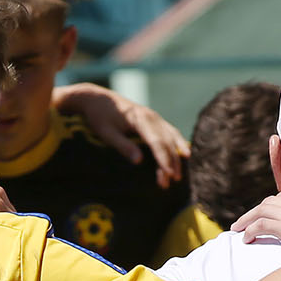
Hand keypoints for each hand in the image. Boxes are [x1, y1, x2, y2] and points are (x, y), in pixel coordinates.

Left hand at [52, 83, 189, 187]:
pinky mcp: (154, 119)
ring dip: (176, 155)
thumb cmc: (99, 117)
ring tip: (178, 175)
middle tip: (170, 182)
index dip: (163, 159)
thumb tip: (139, 161)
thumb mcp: (106, 133)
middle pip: (167, 142)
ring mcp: (155, 117)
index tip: (168, 174)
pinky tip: (183, 155)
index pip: (157, 142)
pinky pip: (170, 132)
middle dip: (170, 162)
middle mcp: (152, 117)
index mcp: (140, 119)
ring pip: (172, 137)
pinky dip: (178, 144)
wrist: (97, 99)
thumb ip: (123, 146)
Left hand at [230, 190, 280, 248]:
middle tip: (250, 221)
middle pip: (272, 201)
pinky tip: (246, 239)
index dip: (275, 202)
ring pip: (261, 210)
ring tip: (239, 229)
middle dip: (259, 210)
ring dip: (247, 219)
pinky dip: (250, 230)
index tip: (268, 208)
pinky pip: (261, 226)